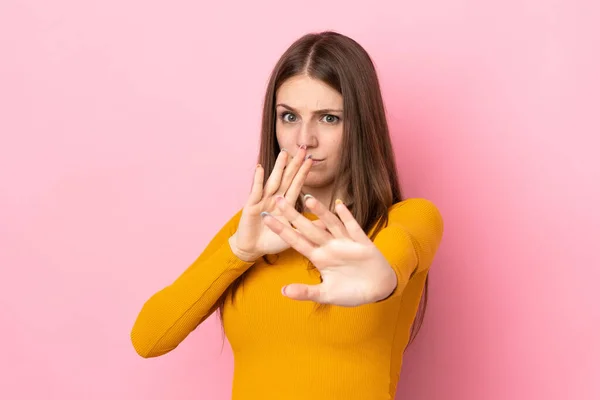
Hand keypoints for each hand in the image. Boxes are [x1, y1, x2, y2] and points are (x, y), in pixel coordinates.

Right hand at [230, 146, 324, 261]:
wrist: (252, 250)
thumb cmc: (272, 241)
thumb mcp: (295, 235)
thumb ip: (309, 227)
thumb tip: (329, 222)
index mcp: (285, 204)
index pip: (296, 185)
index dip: (303, 172)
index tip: (311, 159)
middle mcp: (274, 198)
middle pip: (286, 178)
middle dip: (294, 164)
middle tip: (302, 148)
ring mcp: (262, 200)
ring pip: (273, 181)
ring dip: (278, 167)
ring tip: (285, 153)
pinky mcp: (251, 206)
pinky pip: (256, 191)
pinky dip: (258, 179)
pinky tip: (260, 167)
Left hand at [261, 195, 397, 305]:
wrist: (378, 289)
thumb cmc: (351, 291)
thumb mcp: (327, 295)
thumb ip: (306, 292)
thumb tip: (283, 292)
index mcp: (319, 258)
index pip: (296, 241)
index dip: (281, 230)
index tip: (266, 218)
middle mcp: (330, 247)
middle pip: (309, 228)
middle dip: (293, 215)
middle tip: (278, 199)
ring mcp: (346, 244)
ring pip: (330, 225)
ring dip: (320, 213)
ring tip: (307, 199)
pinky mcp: (363, 244)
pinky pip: (354, 228)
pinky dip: (347, 218)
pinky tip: (340, 205)